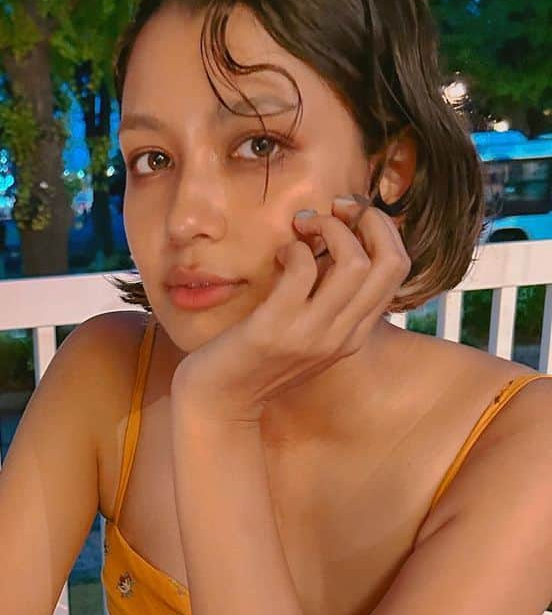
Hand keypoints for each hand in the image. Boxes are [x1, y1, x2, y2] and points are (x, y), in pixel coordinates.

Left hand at [171, 195, 411, 424]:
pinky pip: (301, 270)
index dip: (380, 229)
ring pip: (355, 263)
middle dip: (367, 219)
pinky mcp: (274, 330)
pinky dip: (293, 249)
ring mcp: (310, 335)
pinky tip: (278, 254)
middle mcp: (342, 336)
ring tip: (301, 227)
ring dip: (329, 228)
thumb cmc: (254, 362)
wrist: (217, 404)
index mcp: (354, 334)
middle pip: (390, 261)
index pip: (397, 269)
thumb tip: (334, 242)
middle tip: (332, 210)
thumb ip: (326, 301)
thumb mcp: (304, 334)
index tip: (348, 216)